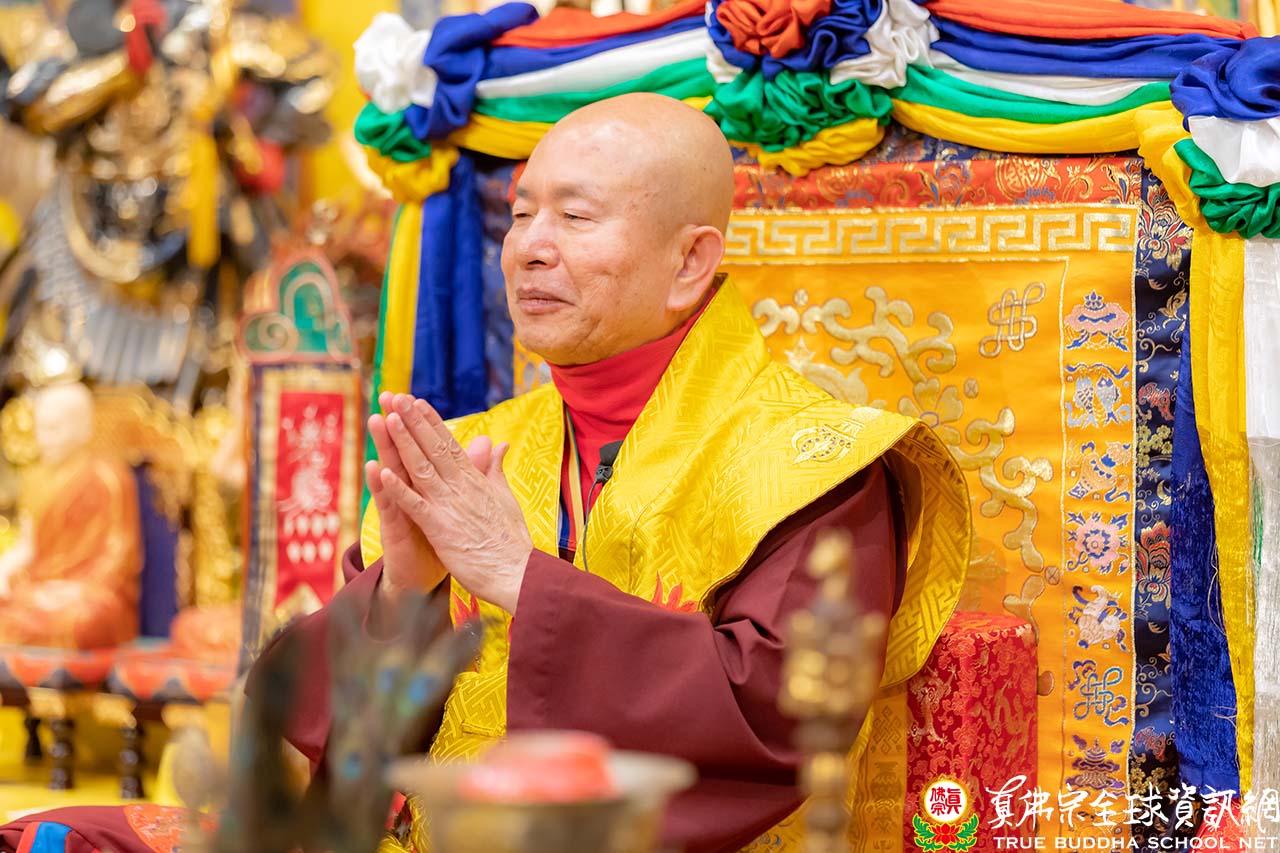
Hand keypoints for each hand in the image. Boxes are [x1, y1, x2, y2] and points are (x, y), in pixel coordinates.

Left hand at [377, 393, 532, 613]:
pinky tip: (382, 471)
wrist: (516, 572)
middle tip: (396, 397)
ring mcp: (449, 505)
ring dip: (404, 443)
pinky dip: (398, 487)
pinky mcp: (440, 527)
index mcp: (475, 480)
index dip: (431, 421)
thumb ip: (496, 470)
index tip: (416, 402)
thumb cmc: (511, 540)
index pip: (450, 444)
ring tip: (388, 418)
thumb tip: (499, 444)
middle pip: (433, 447)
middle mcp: (461, 486)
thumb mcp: (505, 497)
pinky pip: (415, 504)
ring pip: (421, 467)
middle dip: (413, 421)